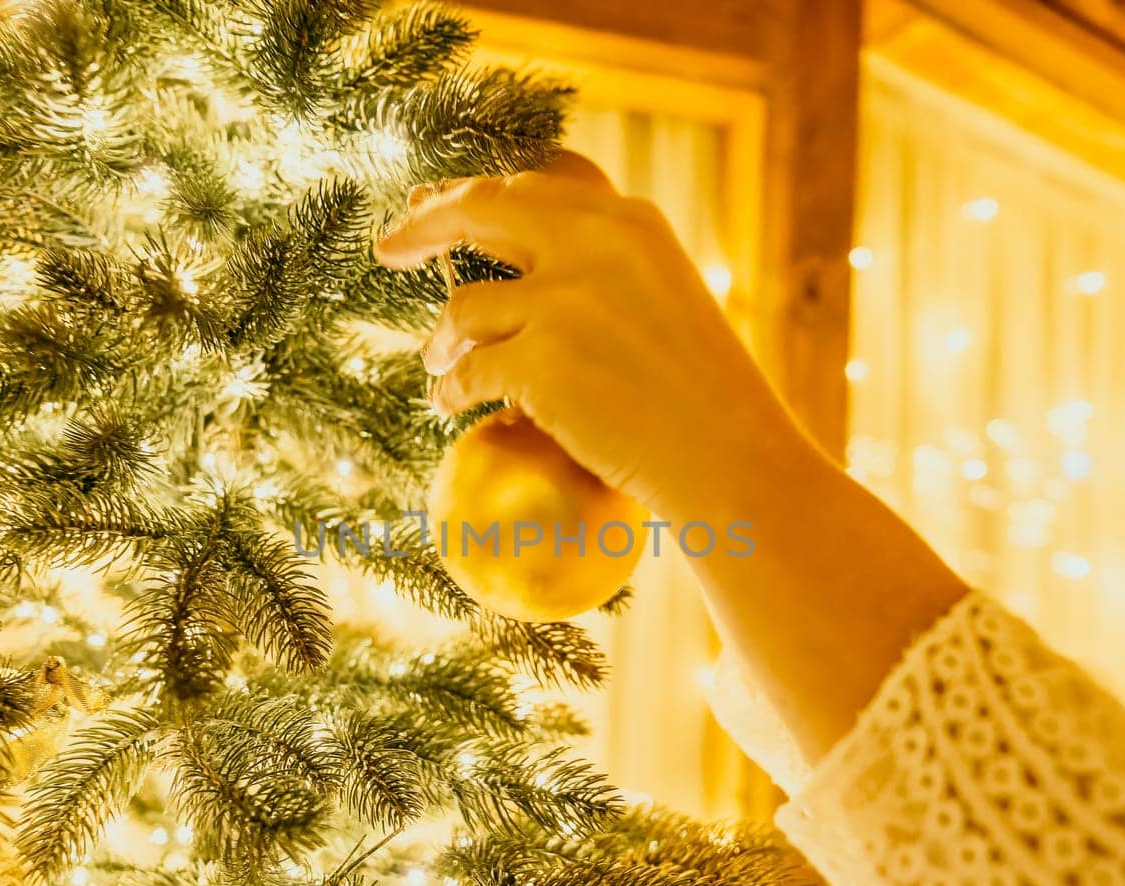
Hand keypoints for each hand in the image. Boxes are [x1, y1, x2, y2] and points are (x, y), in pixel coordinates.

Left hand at [373, 152, 795, 521]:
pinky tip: (449, 405)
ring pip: (463, 307)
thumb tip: (512, 266)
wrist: (734, 461)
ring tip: (437, 360)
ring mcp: (564, 302)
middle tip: (390, 247)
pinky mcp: (540, 364)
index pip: (532, 185)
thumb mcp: (666, 299)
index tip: (434, 199)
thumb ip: (603, 266)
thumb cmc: (707, 396)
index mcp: (630, 221)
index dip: (473, 190)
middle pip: (478, 211)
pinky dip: (451, 390)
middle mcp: (594, 244)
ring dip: (441, 339)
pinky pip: (466, 372)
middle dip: (424, 224)